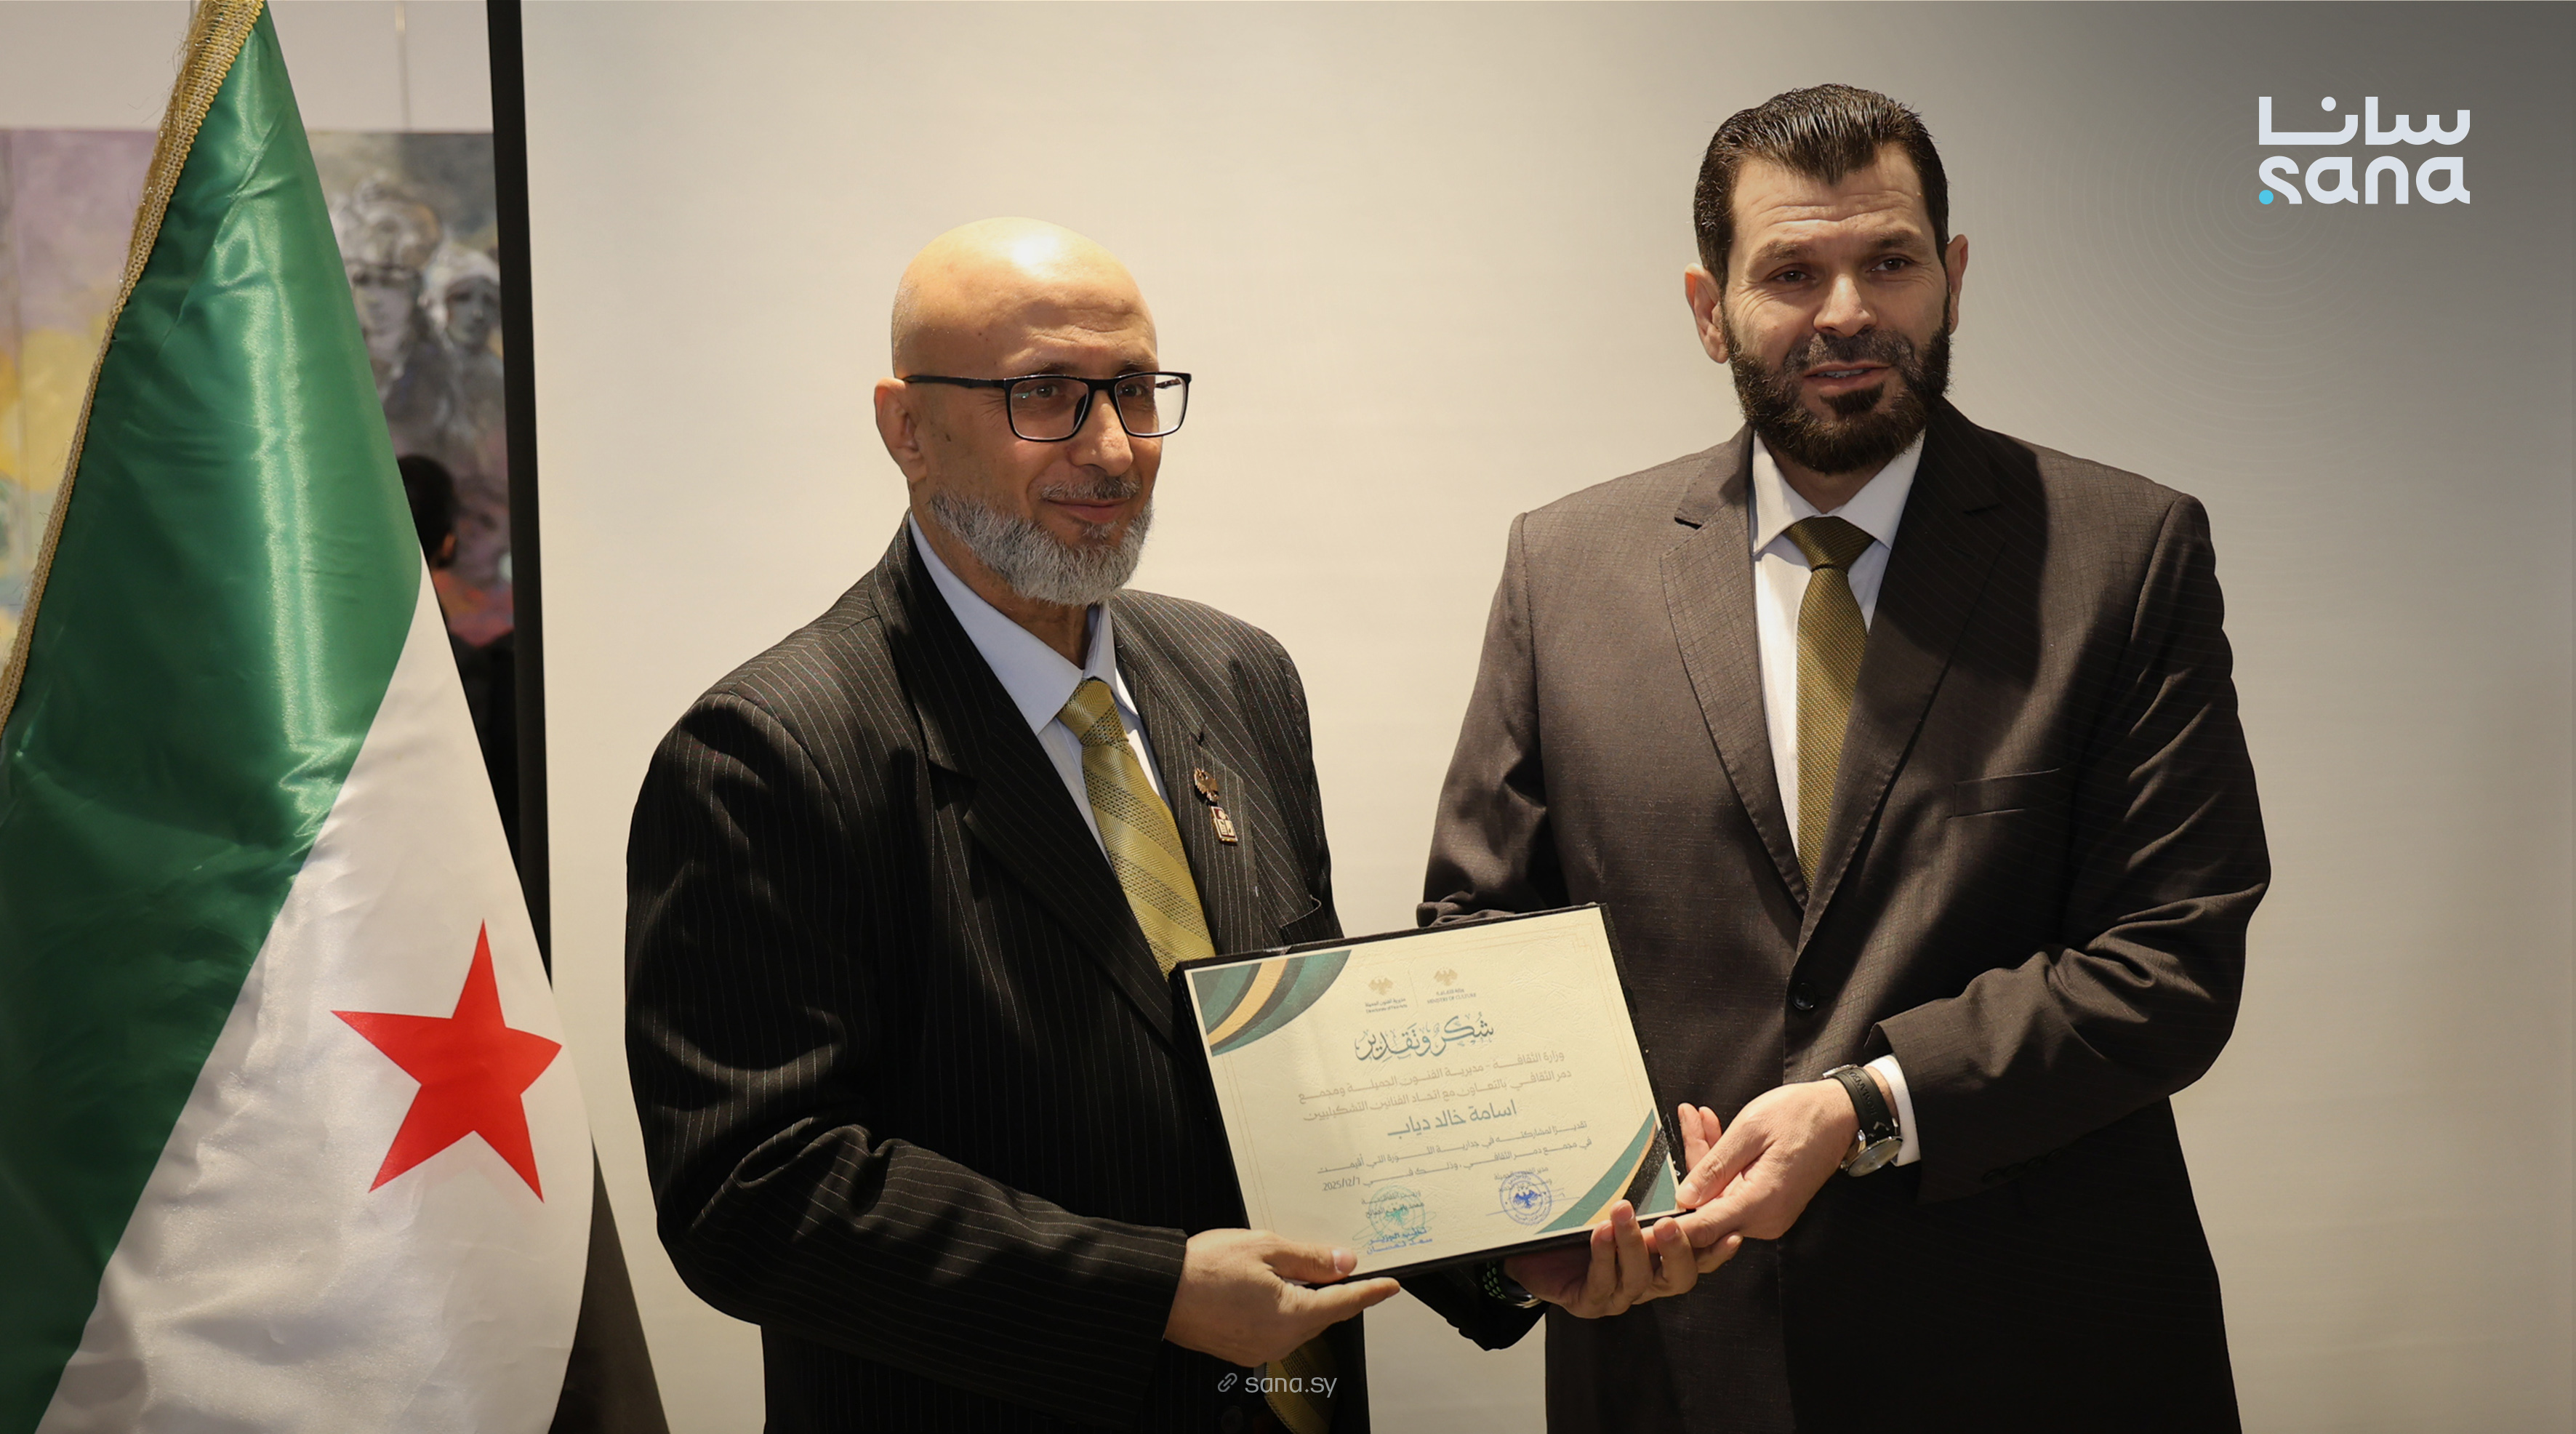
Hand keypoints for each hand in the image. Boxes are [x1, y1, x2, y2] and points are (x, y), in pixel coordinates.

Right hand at [1163, 1229, 1399, 1366]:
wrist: (1160, 1291)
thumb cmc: (1204, 1268)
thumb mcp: (1266, 1247)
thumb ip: (1310, 1258)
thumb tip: (1344, 1263)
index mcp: (1291, 1316)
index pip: (1345, 1304)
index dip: (1371, 1292)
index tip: (1390, 1286)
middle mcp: (1279, 1341)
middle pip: (1322, 1315)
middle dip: (1332, 1291)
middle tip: (1334, 1263)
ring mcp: (1259, 1350)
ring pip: (1299, 1323)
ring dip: (1304, 1300)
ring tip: (1286, 1269)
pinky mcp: (1242, 1351)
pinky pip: (1276, 1330)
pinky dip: (1281, 1310)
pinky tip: (1265, 1289)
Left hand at [1502, 1197, 1738, 1317]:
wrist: (1532, 1247)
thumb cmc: (1581, 1220)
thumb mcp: (1620, 1194)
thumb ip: (1655, 1179)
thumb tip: (1688, 1132)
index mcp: (1663, 1258)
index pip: (1700, 1256)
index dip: (1717, 1248)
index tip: (1731, 1231)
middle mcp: (1648, 1280)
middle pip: (1680, 1277)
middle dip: (1678, 1249)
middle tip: (1669, 1223)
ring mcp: (1620, 1293)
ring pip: (1639, 1278)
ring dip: (1633, 1244)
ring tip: (1623, 1212)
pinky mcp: (1590, 1301)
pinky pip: (1602, 1282)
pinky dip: (1603, 1256)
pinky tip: (1600, 1233)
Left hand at [1671, 1079, 1862, 1248]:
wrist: (1841, 1114)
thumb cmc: (1801, 1115)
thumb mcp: (1751, 1130)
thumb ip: (1715, 1166)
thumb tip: (1684, 1198)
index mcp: (1761, 1202)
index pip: (1704, 1226)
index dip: (1670, 1230)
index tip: (1641, 1232)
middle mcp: (1766, 1219)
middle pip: (1707, 1203)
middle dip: (1693, 1161)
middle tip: (1686, 1118)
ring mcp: (1769, 1214)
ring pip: (1718, 1193)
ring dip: (1706, 1156)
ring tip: (1699, 1115)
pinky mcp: (1769, 1204)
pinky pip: (1734, 1188)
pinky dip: (1722, 1163)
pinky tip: (1713, 1129)